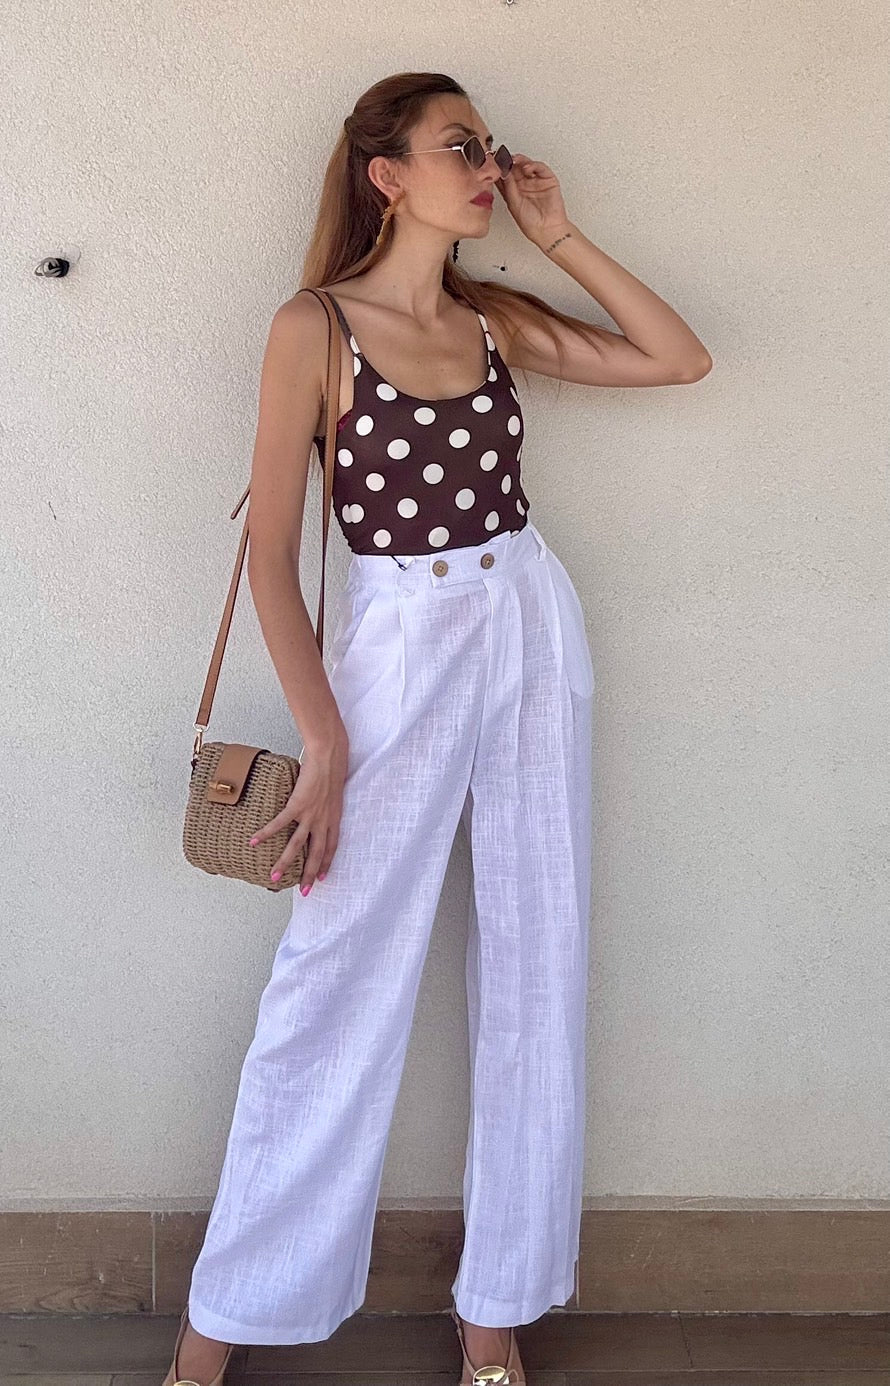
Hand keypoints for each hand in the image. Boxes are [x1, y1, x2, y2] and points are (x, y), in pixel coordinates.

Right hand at [247, 736, 348, 890]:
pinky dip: (265, 833)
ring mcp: (311, 815)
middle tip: (305, 892)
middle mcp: (324, 820)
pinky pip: (279, 824)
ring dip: (285, 863)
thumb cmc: (333, 767)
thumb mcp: (334, 790)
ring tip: (273, 877)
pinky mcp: (297, 805)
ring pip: (297, 846)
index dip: (327, 863)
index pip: (332, 847)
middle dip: (311, 874)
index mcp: (335, 818)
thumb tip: (318, 803)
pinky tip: (254, 842)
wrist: (329, 755)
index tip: (324, 877)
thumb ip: (326, 802)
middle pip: (317, 853)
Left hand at [495, 153, 571, 247]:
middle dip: (509, 161)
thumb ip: (508, 187)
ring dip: (520, 160)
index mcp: (514, 191)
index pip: (505, 175)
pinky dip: (533, 164)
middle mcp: (524, 184)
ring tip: (514, 160)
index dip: (499, 169)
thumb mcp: (513, 203)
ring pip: (526, 164)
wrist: (547, 230)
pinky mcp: (548, 179)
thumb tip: (502, 172)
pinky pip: (540, 167)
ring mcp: (536, 181)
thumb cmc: (531, 223)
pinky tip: (526, 168)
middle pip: (515, 167)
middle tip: (502, 157)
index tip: (493, 163)